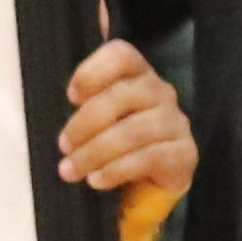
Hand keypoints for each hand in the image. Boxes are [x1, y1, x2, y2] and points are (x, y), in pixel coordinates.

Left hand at [60, 35, 190, 240]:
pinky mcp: (185, 153)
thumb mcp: (95, 120)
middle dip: (85, 122)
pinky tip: (97, 180)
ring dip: (96, 152)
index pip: (122, 55)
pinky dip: (117, 170)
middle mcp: (161, 91)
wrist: (147, 185)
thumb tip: (56, 99)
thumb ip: (82, 103)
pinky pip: (149, 158)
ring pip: (133, 130)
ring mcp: (176, 122)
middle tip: (63, 146)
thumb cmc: (113, 143)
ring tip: (71, 170)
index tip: (70, 96)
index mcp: (137, 74)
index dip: (93, 71)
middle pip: (122, 95)